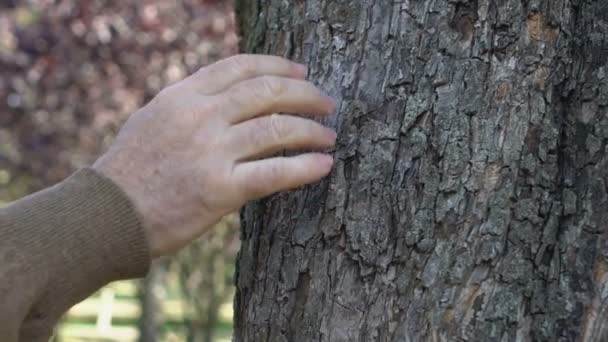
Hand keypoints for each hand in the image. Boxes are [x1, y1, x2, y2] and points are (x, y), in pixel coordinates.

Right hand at [92, 54, 335, 257]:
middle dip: (305, 94)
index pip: (240, 66)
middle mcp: (199, 116)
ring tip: (330, 136)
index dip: (278, 65)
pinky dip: (304, 168)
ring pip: (277, 128)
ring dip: (312, 130)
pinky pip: (274, 173)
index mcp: (183, 95)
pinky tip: (324, 165)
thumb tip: (229, 95)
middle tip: (327, 103)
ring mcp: (210, 152)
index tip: (302, 72)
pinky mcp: (219, 190)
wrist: (106, 215)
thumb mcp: (153, 120)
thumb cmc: (129, 171)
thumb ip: (190, 104)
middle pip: (267, 92)